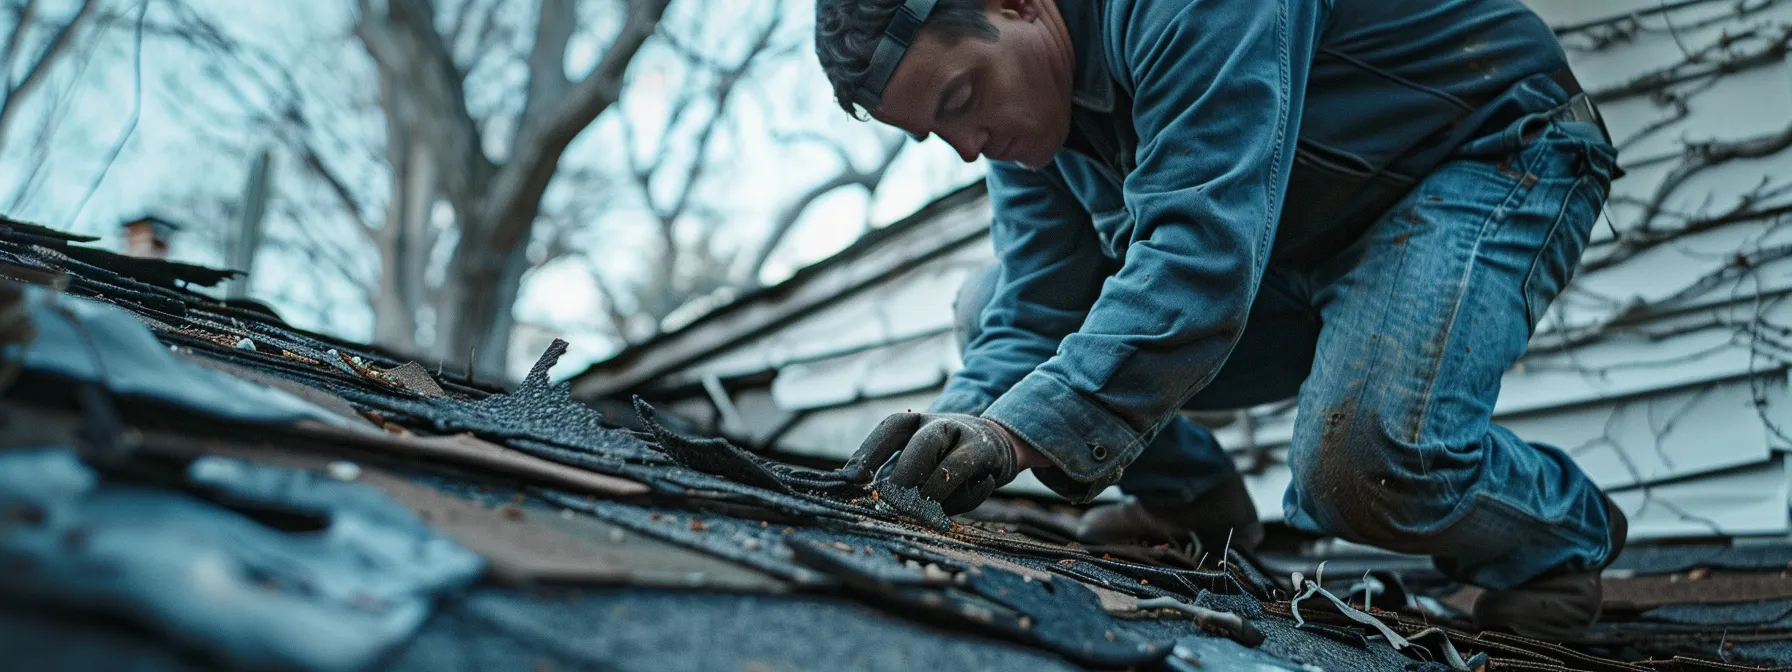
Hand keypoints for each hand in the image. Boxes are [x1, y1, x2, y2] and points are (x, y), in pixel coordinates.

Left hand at [845, 413, 1034, 514]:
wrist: (996, 444)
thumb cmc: (943, 459)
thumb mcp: (916, 461)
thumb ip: (892, 475)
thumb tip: (861, 493)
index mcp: (915, 423)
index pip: (891, 428)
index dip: (870, 451)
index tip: (850, 478)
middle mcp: (939, 424)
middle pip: (921, 444)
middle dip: (905, 476)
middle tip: (890, 503)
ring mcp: (965, 436)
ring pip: (948, 465)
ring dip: (932, 493)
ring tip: (919, 512)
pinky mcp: (986, 453)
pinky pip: (971, 481)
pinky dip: (960, 498)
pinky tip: (948, 509)